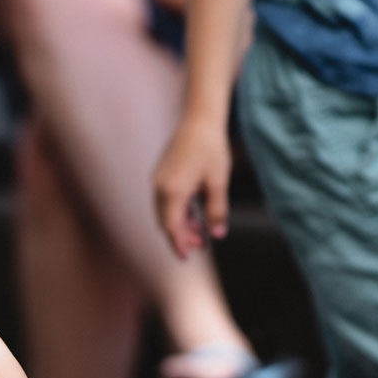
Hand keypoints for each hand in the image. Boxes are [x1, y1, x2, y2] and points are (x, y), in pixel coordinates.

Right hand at [153, 116, 231, 257]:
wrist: (199, 119)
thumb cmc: (211, 148)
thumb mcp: (218, 182)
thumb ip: (217, 210)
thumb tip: (217, 235)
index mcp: (173, 191)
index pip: (172, 226)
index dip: (179, 244)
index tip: (186, 257)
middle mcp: (160, 186)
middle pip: (165, 221)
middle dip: (181, 236)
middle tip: (201, 245)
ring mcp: (158, 179)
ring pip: (164, 211)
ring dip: (180, 224)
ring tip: (201, 231)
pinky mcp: (162, 173)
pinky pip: (165, 199)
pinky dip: (177, 211)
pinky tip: (193, 214)